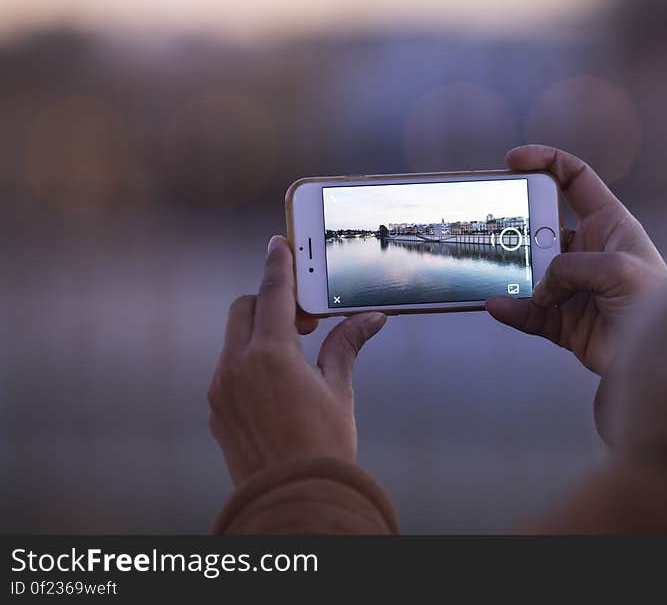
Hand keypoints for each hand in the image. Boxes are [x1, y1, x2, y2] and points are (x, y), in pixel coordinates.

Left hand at [208, 235, 386, 484]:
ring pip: (234, 340)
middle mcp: (236, 366)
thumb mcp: (338, 391)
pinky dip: (249, 362)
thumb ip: (346, 346)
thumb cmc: (322, 447)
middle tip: (305, 318)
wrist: (294, 500)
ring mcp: (221, 389)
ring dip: (259, 333)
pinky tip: (277, 385)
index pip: (273, 294)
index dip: (279, 265)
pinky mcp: (216, 410)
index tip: (280, 244)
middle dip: (270, 302)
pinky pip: (229, 369)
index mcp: (270, 355)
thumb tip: (371, 318)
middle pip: (245, 309)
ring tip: (295, 355)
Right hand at [486, 145, 666, 375]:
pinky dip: (512, 309)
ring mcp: (574, 287)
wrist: (665, 361)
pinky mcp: (564, 321)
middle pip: (542, 227)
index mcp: (610, 225)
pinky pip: (529, 312)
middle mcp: (589, 252)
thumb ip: (571, 267)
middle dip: (518, 227)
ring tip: (494, 274)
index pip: (574, 179)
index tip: (513, 161)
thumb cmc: (656, 305)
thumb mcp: (618, 269)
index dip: (545, 162)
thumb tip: (539, 287)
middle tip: (496, 230)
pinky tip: (497, 305)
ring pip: (530, 272)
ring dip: (511, 273)